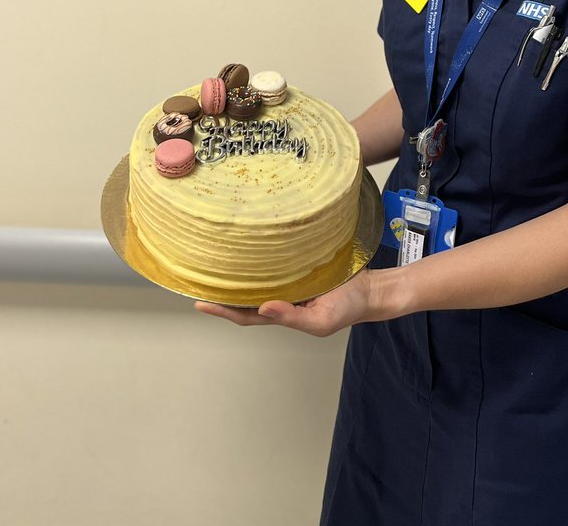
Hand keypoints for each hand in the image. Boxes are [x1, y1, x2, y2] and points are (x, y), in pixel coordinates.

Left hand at [194, 269, 375, 336]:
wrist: (369, 288)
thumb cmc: (346, 308)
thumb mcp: (320, 320)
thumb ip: (291, 317)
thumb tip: (263, 308)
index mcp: (283, 313)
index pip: (245, 314)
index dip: (222, 310)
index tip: (200, 303)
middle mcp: (280, 296)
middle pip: (245, 296)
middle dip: (222, 291)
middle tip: (197, 278)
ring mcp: (288, 280)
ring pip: (256, 279)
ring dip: (237, 275)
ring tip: (214, 263)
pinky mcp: (298, 263)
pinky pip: (272, 262)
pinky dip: (257, 259)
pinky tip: (248, 248)